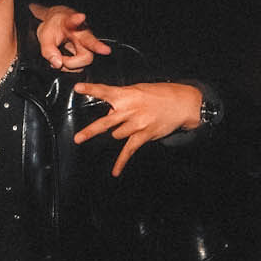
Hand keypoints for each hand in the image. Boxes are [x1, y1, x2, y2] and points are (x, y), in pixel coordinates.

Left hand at [33, 4, 111, 71]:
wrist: (57, 23)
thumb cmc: (53, 27)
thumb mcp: (45, 37)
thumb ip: (49, 51)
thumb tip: (58, 64)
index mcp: (72, 25)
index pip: (76, 24)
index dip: (77, 20)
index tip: (81, 17)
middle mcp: (83, 34)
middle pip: (89, 50)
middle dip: (76, 61)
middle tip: (62, 60)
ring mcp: (87, 45)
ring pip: (84, 60)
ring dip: (70, 65)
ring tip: (59, 58)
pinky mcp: (85, 53)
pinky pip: (80, 66)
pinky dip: (70, 67)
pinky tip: (63, 61)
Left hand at [72, 80, 203, 175]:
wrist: (183, 103)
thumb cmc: (160, 94)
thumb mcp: (139, 89)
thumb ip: (123, 100)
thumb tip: (110, 113)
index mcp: (127, 95)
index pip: (105, 91)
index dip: (91, 89)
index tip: (78, 89)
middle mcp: (130, 110)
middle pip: (105, 123)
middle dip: (91, 131)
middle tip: (78, 138)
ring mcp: (137, 124)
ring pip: (116, 134)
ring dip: (119, 131)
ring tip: (132, 123)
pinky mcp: (144, 135)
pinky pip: (129, 151)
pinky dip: (121, 162)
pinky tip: (115, 172)